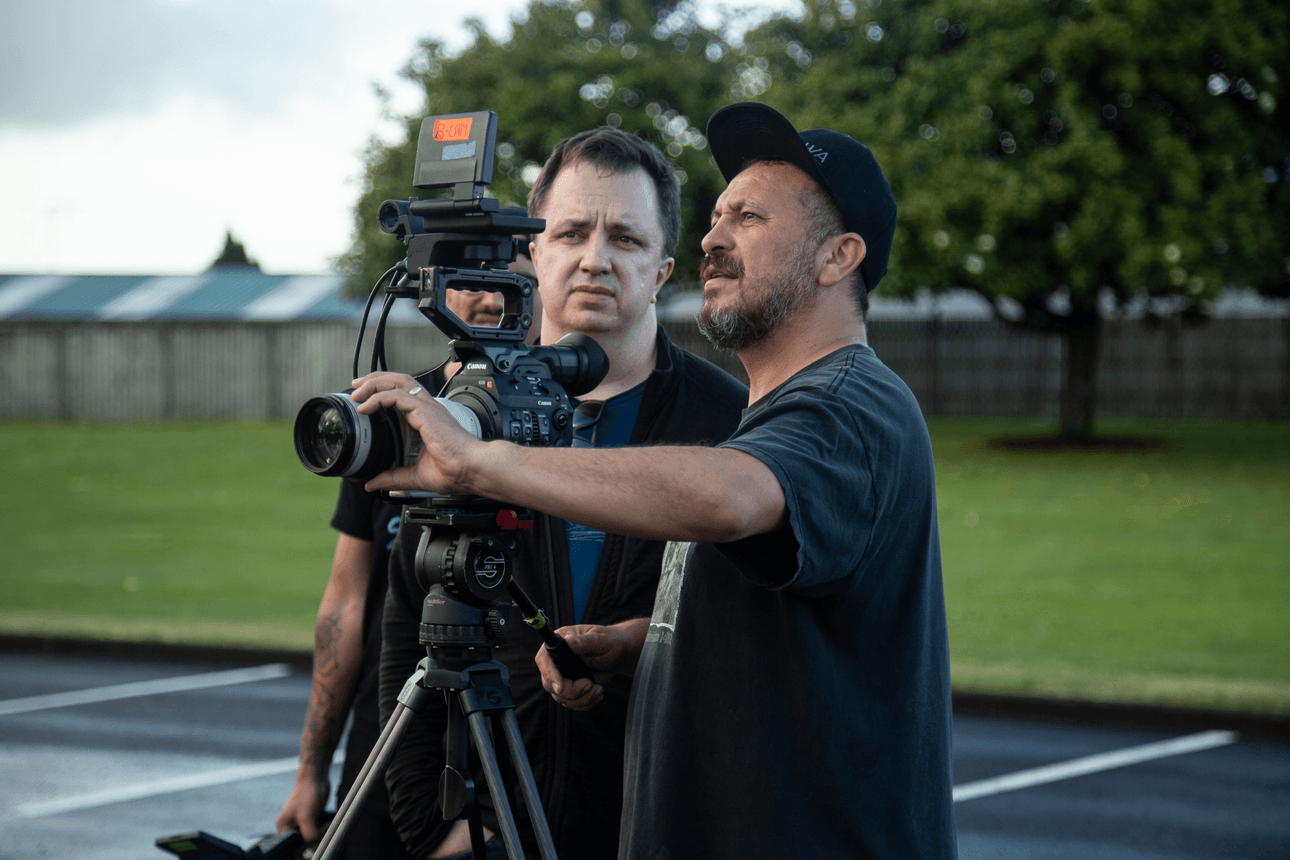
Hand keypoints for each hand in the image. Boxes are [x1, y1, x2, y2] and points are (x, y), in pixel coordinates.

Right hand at [275, 775, 328, 845]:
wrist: (316, 777)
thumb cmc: (307, 793)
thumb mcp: (307, 817)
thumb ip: (308, 834)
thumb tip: (313, 847)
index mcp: (284, 826)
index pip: (291, 846)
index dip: (303, 846)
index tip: (315, 840)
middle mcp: (290, 825)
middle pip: (302, 842)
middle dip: (313, 839)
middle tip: (322, 831)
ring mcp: (301, 822)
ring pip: (311, 836)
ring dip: (319, 834)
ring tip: (325, 826)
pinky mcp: (311, 818)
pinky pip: (317, 829)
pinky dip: (323, 829)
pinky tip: (326, 823)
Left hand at [349, 372, 479, 494]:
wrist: (471, 470)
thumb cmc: (455, 471)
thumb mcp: (415, 475)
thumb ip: (393, 477)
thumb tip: (373, 483)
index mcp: (426, 419)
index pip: (402, 394)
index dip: (382, 391)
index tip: (363, 397)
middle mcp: (427, 409)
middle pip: (398, 380)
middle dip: (374, 380)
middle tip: (356, 386)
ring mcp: (427, 408)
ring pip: (398, 381)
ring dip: (375, 383)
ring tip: (357, 392)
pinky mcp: (425, 412)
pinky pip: (397, 396)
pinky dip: (379, 397)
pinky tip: (366, 406)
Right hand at [535, 622, 644, 710]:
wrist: (618, 655)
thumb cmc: (609, 642)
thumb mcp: (600, 640)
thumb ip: (586, 642)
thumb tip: (569, 640)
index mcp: (559, 643)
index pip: (544, 660)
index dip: (550, 675)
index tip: (561, 687)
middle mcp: (556, 661)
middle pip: (550, 684)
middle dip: (571, 691)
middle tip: (590, 684)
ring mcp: (562, 676)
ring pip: (561, 697)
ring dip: (582, 698)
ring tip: (599, 689)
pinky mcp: (570, 688)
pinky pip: (572, 703)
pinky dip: (586, 703)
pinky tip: (598, 693)